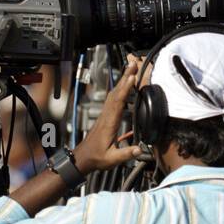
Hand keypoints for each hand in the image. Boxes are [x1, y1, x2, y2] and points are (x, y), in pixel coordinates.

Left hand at [74, 57, 143, 174]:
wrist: (82, 158)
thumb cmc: (96, 158)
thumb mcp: (111, 159)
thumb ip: (126, 154)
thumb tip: (140, 149)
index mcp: (109, 124)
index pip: (118, 103)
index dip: (125, 90)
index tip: (132, 78)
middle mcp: (106, 116)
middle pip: (116, 93)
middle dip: (124, 77)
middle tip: (133, 64)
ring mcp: (105, 115)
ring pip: (114, 93)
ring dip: (122, 80)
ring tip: (130, 69)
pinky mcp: (106, 116)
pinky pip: (113, 98)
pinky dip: (120, 89)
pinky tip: (125, 85)